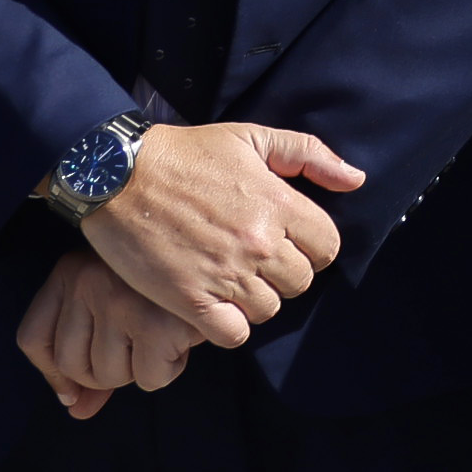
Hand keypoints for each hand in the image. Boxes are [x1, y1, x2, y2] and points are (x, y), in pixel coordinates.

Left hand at [15, 251, 195, 418]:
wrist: (215, 250)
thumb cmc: (161, 283)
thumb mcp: (114, 302)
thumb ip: (90, 354)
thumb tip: (75, 410)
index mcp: (71, 270)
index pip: (33, 339)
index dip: (53, 374)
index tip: (74, 391)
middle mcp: (88, 282)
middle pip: (72, 365)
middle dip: (107, 371)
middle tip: (138, 343)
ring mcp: (120, 302)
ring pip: (110, 376)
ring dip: (140, 368)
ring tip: (161, 333)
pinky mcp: (155, 324)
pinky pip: (150, 379)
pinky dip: (168, 369)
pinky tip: (180, 338)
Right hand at [71, 122, 362, 349]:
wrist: (117, 175)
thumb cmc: (186, 153)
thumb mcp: (250, 137)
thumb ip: (308, 155)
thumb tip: (355, 179)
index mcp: (278, 203)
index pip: (328, 247)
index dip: (312, 246)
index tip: (287, 240)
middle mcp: (259, 243)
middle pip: (301, 282)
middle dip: (283, 272)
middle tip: (254, 258)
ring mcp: (225, 274)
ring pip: (269, 309)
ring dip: (254, 298)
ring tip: (231, 278)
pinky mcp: (190, 300)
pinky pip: (233, 334)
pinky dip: (228, 326)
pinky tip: (213, 304)